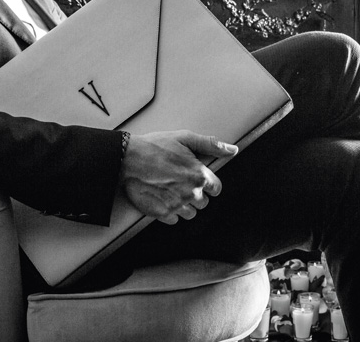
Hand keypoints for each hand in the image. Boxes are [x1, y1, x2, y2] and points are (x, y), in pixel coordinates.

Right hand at [119, 130, 237, 224]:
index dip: (207, 183)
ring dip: (184, 204)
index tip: (197, 179)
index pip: (216, 189)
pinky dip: (170, 211)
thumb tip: (232, 150)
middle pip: (203, 203)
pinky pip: (174, 220)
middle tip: (179, 181)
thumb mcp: (185, 138)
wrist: (127, 158)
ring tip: (170, 190)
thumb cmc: (154, 147)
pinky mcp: (162, 213)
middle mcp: (191, 193)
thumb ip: (211, 145)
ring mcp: (176, 205)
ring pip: (190, 213)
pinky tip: (162, 198)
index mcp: (199, 175)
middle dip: (195, 194)